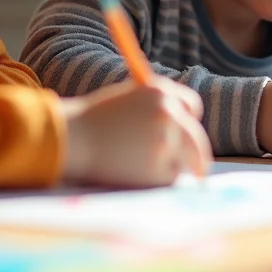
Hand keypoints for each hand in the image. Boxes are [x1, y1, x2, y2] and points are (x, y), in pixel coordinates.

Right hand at [61, 77, 211, 187]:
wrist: (71, 138)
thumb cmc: (93, 121)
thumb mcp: (128, 99)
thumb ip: (156, 109)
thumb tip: (179, 130)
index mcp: (161, 92)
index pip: (191, 106)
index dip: (188, 120)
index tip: (188, 134)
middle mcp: (169, 114)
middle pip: (197, 139)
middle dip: (199, 157)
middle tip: (200, 172)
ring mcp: (166, 141)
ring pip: (184, 161)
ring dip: (171, 166)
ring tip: (134, 163)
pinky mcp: (159, 168)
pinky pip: (167, 178)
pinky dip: (155, 179)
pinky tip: (129, 171)